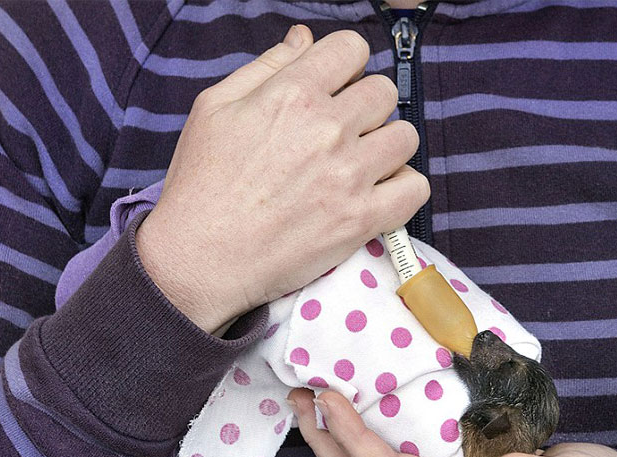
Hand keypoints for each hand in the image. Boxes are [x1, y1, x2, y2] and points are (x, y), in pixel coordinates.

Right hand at [136, 25, 427, 331]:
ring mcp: (349, 176)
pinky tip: (379, 193)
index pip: (352, 49)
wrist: (200, 257)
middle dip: (367, 107)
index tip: (337, 87)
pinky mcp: (361, 219)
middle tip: (344, 132)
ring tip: (362, 165)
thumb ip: (267, 66)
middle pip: (384, 92)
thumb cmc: (200, 184)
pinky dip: (404, 188)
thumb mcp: (215, 107)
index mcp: (292, 94)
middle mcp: (327, 129)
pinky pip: (415, 188)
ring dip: (388, 146)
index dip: (346, 65)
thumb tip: (305, 38)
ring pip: (406, 137)